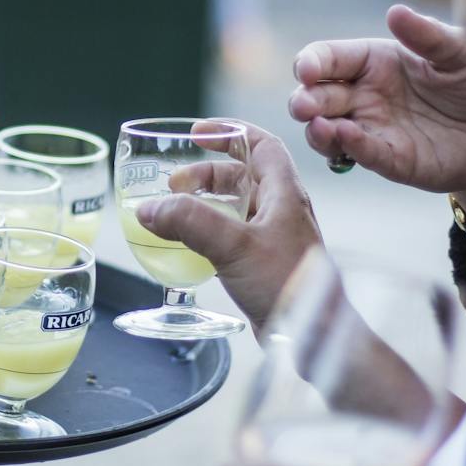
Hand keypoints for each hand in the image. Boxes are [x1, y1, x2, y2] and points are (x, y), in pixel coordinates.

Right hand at [134, 123, 321, 333]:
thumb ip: (190, 223)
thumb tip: (150, 208)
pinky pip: (231, 236)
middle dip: (206, 173)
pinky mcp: (263, 263)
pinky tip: (189, 244)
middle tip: (174, 183)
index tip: (198, 132)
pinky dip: (208, 231)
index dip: (230, 132)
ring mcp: (273, 237)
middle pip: (241, 175)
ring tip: (175, 210)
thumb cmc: (289, 284)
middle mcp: (281, 210)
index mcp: (284, 193)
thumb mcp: (235, 246)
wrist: (314, 334)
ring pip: (235, 207)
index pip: (261, 144)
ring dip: (205, 203)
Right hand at [289, 5, 465, 214]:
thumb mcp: (460, 54)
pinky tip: (347, 137)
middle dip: (304, 101)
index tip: (306, 69)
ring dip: (316, 131)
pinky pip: (362, 154)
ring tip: (320, 126)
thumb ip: (428, 35)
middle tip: (305, 105)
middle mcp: (362, 96)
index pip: (328, 58)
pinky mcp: (388, 160)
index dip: (310, 62)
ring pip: (326, 131)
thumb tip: (395, 11)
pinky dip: (351, 147)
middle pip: (317, 96)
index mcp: (371, 62)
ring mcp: (371, 129)